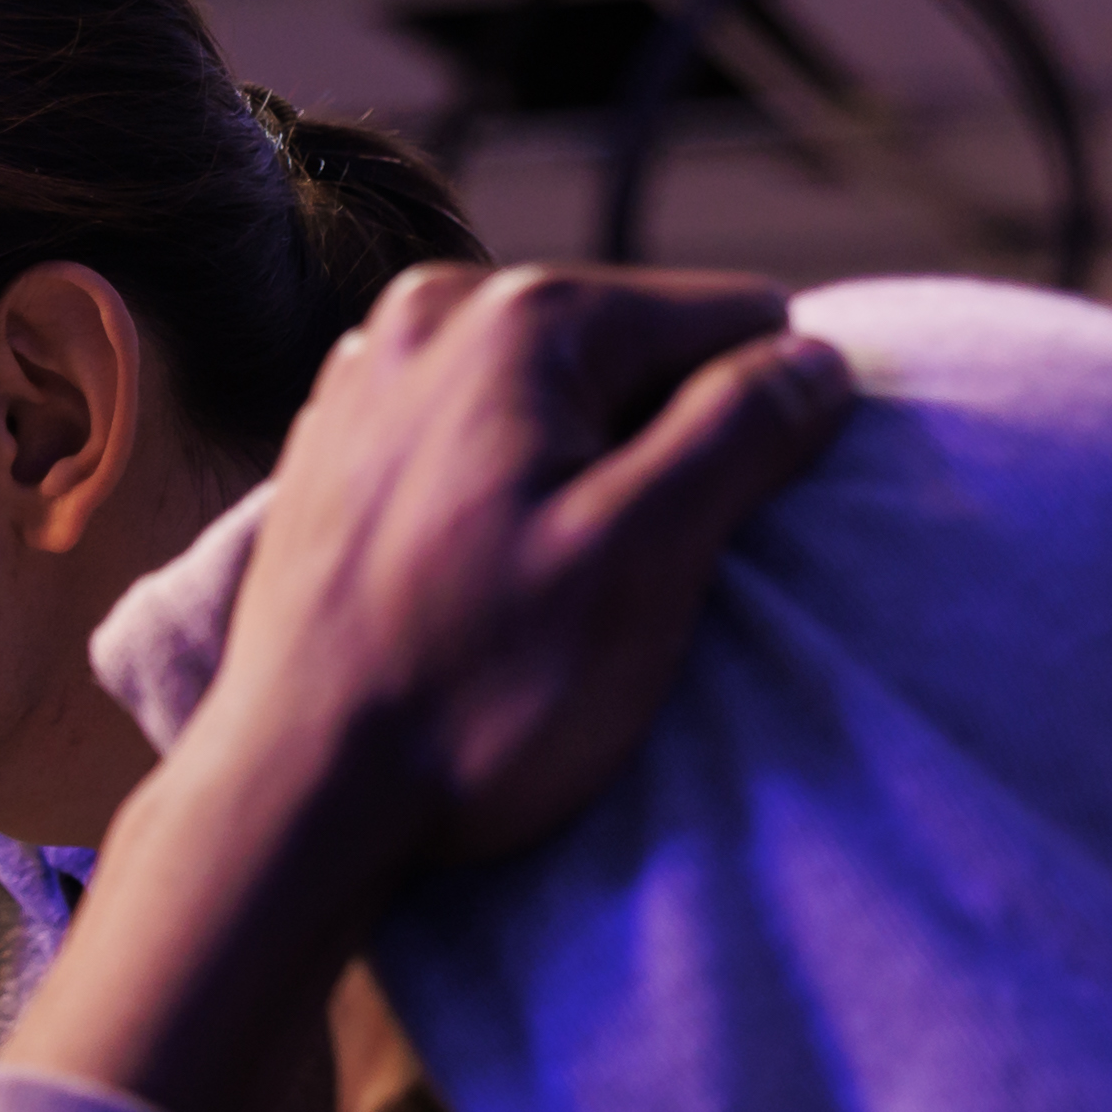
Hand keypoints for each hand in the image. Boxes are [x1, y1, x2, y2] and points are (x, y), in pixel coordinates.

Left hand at [203, 263, 852, 862]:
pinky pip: (474, 443)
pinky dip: (503, 498)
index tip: (703, 535)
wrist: (291, 797)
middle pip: (637, 354)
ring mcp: (369, 379)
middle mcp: (430, 315)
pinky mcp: (335, 452)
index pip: (734, 320)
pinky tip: (476, 586)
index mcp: (522, 315)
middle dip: (659, 449)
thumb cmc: (472, 689)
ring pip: (556, 402)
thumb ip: (743, 432)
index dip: (757, 427)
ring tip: (536, 591)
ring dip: (582, 479)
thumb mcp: (646, 556)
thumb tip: (820, 361)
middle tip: (610, 575)